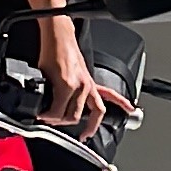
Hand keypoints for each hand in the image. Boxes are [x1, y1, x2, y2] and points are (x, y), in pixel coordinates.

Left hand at [39, 23, 119, 138]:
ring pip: (95, 112)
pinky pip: (111, 94)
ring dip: (89, 124)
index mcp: (67, 86)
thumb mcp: (41, 76)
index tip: (41, 116)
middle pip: (74, 116)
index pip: (58, 114)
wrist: (59, 36)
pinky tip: (129, 108)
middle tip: (52, 121)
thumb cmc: (51, 51)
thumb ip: (43, 94)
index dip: (47, 118)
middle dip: (61, 122)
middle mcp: (82, 87)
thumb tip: (41, 108)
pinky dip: (121, 102)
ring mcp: (89, 85)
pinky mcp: (93, 82)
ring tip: (86, 134)